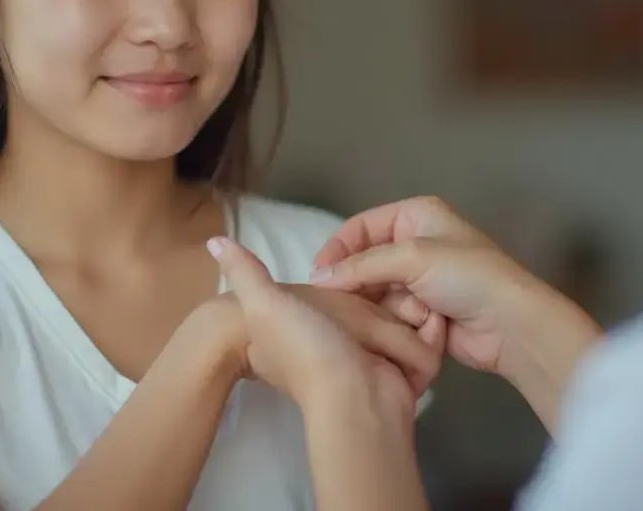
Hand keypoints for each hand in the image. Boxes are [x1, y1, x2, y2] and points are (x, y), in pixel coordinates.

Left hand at [206, 237, 442, 415]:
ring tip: (414, 316)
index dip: (347, 289)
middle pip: (373, 305)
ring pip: (401, 319)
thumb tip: (215, 240)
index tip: (353, 287)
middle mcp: (337, 342)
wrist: (355, 401)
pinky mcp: (402, 371)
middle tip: (392, 297)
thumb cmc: (309, 350)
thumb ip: (246, 272)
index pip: (334, 293)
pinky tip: (427, 333)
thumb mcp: (267, 305)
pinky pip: (422, 344)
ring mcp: (371, 358)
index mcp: (304, 326)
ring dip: (409, 322)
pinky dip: (426, 342)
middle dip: (388, 305)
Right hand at [312, 196, 601, 430]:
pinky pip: (392, 314)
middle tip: (337, 304)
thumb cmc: (468, 277)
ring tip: (383, 316)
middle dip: (358, 283)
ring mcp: (420, 280)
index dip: (337, 249)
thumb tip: (318, 279)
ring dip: (382, 305)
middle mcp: (416, 243)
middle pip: (366, 262)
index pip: (360, 227)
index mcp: (416, 216)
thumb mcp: (412, 258)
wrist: (512, 325)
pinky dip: (394, 321)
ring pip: (377, 292)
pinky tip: (399, 329)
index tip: (318, 277)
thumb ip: (362, 265)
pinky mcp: (424, 312)